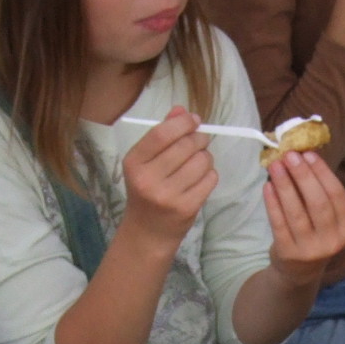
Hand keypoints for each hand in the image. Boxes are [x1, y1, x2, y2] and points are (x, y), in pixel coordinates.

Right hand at [119, 107, 216, 246]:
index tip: (193, 120)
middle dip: (198, 139)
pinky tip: (200, 179)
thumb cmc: (147, 191)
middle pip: (186, 145)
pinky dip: (210, 174)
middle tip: (199, 141)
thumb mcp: (146, 163)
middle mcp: (148, 179)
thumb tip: (181, 110)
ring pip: (202, 161)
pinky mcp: (187, 208)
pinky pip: (210, 179)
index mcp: (134, 163)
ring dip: (206, 157)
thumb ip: (162, 134)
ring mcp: (168, 195)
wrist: (147, 233)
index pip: (161, 134)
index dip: (182, 123)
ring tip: (198, 163)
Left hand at [263, 150, 344, 284]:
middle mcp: (332, 240)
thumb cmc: (315, 236)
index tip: (308, 154)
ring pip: (297, 212)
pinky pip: (279, 223)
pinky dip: (273, 203)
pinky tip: (267, 186)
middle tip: (289, 155)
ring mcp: (310, 249)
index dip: (322, 172)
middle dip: (303, 175)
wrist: (300, 272)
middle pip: (318, 202)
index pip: (336, 194)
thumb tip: (304, 157)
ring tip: (275, 166)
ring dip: (285, 185)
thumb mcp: (328, 221)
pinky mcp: (289, 253)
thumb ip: (321, 194)